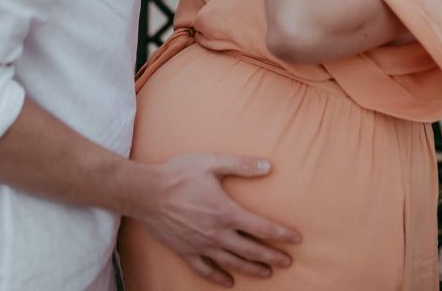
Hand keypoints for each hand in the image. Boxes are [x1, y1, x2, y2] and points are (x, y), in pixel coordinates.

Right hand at [136, 153, 300, 286]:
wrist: (145, 192)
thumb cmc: (178, 174)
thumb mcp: (212, 162)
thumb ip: (241, 165)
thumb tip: (268, 166)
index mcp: (226, 212)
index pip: (262, 228)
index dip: (281, 235)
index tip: (296, 239)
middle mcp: (217, 233)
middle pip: (251, 250)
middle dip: (272, 256)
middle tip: (287, 261)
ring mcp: (201, 245)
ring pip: (232, 263)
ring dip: (252, 269)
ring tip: (266, 273)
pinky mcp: (185, 251)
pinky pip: (205, 270)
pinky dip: (219, 278)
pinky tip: (229, 282)